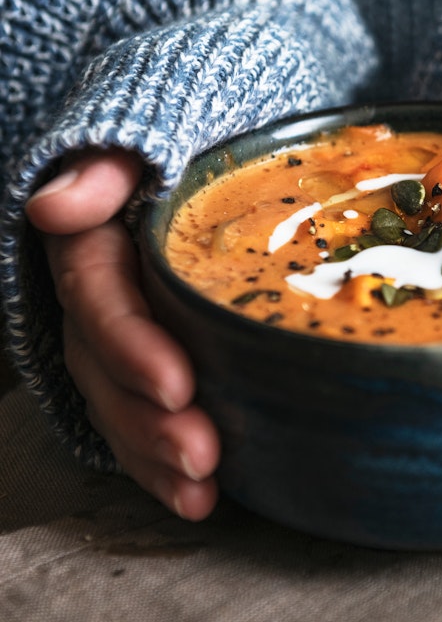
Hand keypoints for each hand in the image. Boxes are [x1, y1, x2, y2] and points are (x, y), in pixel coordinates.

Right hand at [26, 150, 220, 519]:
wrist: (200, 152)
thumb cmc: (185, 136)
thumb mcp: (149, 133)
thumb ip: (107, 166)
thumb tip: (54, 207)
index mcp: (94, 240)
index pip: (97, 296)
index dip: (130, 344)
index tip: (177, 385)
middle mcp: (97, 293)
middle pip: (105, 365)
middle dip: (147, 419)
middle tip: (201, 455)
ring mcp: (117, 329)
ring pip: (117, 400)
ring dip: (153, 454)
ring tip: (200, 493)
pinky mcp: (144, 353)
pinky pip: (137, 410)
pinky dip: (159, 456)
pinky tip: (196, 493)